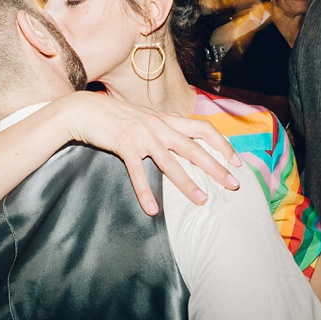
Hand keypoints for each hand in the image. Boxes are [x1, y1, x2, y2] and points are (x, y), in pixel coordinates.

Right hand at [58, 91, 241, 215]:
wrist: (84, 109)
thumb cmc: (114, 116)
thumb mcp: (144, 118)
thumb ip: (162, 127)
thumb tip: (179, 139)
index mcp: (166, 119)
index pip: (204, 129)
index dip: (223, 145)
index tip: (236, 162)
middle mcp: (159, 125)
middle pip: (195, 148)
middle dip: (217, 167)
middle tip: (234, 185)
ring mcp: (142, 134)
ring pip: (171, 162)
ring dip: (188, 183)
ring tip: (202, 201)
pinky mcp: (124, 144)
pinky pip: (138, 172)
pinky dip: (145, 192)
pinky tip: (152, 210)